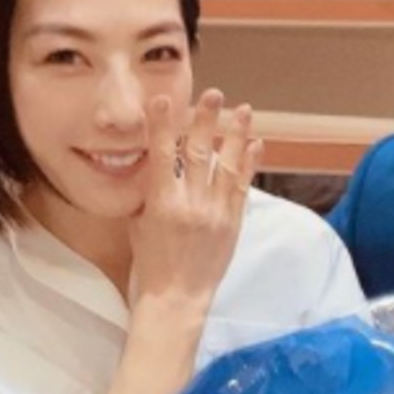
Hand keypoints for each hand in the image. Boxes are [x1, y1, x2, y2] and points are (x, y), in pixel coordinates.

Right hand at [128, 89, 262, 311]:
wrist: (176, 300)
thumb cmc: (150, 263)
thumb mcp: (138, 224)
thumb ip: (148, 193)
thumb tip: (154, 164)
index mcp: (161, 204)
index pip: (161, 156)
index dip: (163, 125)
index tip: (163, 99)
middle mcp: (190, 205)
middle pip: (198, 153)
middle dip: (205, 120)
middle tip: (213, 94)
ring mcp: (215, 213)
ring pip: (227, 165)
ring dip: (235, 134)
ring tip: (242, 109)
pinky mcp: (233, 223)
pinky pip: (243, 187)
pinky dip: (249, 163)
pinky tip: (254, 143)